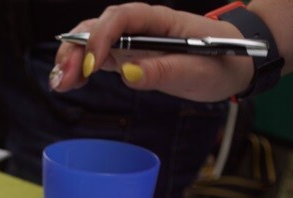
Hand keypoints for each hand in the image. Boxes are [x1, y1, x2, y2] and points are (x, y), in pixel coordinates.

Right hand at [51, 2, 252, 101]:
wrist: (234, 65)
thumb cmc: (222, 63)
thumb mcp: (199, 71)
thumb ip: (164, 71)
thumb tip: (129, 74)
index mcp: (160, 21)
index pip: (123, 18)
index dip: (102, 37)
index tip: (91, 65)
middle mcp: (140, 27)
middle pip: (98, 27)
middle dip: (76, 50)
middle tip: (63, 79)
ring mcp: (131, 42)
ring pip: (91, 41)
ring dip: (70, 59)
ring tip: (59, 83)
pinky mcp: (126, 57)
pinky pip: (96, 58)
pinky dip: (78, 69)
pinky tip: (68, 83)